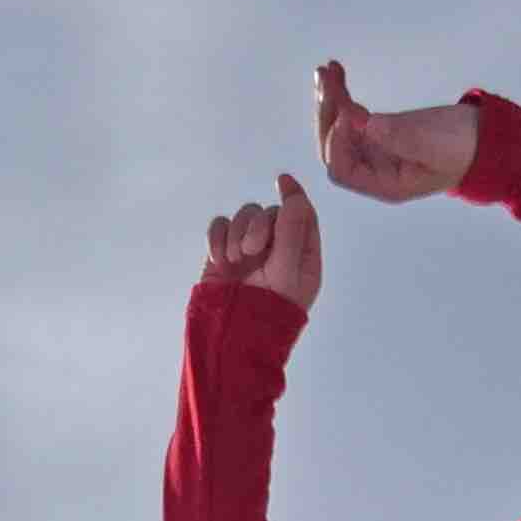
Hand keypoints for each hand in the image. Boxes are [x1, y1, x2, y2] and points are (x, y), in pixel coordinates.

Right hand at [200, 171, 319, 309]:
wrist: (229, 339)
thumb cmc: (265, 313)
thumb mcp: (286, 272)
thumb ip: (291, 232)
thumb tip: (294, 195)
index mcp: (302, 257)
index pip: (303, 216)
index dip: (294, 195)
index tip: (282, 181)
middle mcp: (277, 251)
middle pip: (270, 213)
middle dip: (257, 225)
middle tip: (251, 250)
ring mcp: (249, 252)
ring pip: (244, 216)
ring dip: (237, 232)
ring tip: (234, 260)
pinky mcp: (224, 254)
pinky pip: (220, 226)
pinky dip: (218, 238)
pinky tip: (219, 259)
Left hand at [313, 60, 476, 203]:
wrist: (485, 140)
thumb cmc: (463, 147)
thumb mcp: (431, 142)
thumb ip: (397, 136)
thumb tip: (362, 122)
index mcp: (386, 183)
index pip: (342, 170)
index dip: (336, 143)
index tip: (346, 112)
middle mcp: (376, 172)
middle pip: (335, 148)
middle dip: (327, 113)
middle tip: (325, 79)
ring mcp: (377, 152)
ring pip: (340, 129)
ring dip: (330, 99)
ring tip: (327, 69)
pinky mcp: (382, 133)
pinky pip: (353, 117)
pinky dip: (343, 96)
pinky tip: (338, 74)